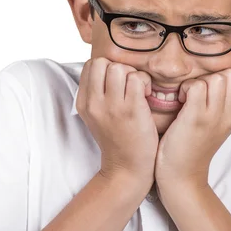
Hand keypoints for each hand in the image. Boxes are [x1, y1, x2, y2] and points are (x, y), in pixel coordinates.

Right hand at [76, 57, 158, 186]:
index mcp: (84, 102)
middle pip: (102, 62)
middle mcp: (94, 103)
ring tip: (138, 90)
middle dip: (119, 68)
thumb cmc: (117, 139)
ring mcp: (112, 106)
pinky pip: (137, 78)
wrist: (126, 169)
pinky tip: (146, 96)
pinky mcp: (131, 110)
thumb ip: (97, 93)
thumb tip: (109, 68)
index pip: (90, 65)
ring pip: (119, 67)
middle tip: (128, 85)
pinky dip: (145, 82)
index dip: (107, 68)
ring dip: (133, 74)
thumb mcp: (96, 116)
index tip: (117, 83)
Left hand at [154, 69, 230, 189]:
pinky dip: (186, 88)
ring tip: (188, 98)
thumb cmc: (193, 146)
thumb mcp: (217, 124)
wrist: (183, 176)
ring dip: (198, 81)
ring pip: (216, 78)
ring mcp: (214, 117)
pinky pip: (196, 86)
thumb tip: (220, 79)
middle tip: (197, 92)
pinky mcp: (196, 119)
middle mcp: (229, 114)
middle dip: (212, 76)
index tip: (209, 90)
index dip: (224, 76)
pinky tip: (180, 101)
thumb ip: (223, 103)